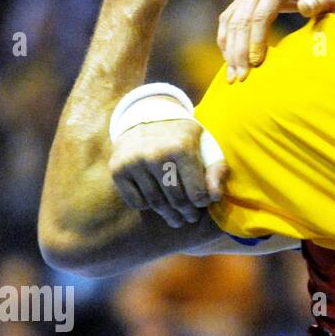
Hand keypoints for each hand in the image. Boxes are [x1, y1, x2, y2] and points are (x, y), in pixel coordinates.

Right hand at [109, 118, 229, 228]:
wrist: (146, 115)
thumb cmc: (183, 135)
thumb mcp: (205, 144)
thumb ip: (216, 169)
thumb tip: (214, 198)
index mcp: (182, 148)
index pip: (197, 192)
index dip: (202, 203)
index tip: (203, 204)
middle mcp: (155, 156)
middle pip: (176, 200)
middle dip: (186, 213)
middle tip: (190, 218)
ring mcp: (134, 163)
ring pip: (155, 203)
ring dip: (168, 215)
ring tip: (176, 220)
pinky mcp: (118, 170)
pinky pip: (135, 201)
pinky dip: (147, 206)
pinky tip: (155, 204)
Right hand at [217, 0, 334, 79]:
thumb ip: (318, 2)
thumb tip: (304, 8)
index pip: (260, 16)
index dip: (256, 41)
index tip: (256, 64)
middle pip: (241, 20)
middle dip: (239, 51)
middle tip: (241, 77)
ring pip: (230, 22)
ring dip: (229, 49)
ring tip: (233, 75)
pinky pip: (229, 20)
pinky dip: (227, 40)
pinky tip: (230, 60)